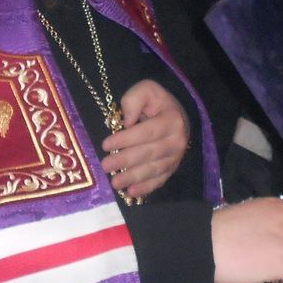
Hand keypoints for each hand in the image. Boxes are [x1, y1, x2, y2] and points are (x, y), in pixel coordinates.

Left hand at [101, 79, 187, 197]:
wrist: (177, 114)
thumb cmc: (157, 102)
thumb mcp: (146, 90)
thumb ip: (134, 100)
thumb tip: (127, 121)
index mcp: (171, 120)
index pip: (146, 132)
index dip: (125, 139)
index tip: (105, 145)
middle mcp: (177, 141)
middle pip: (148, 153)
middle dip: (125, 160)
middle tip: (105, 165)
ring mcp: (176, 157)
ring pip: (153, 169)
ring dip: (133, 177)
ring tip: (115, 182)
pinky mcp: (172, 168)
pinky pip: (159, 180)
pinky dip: (146, 188)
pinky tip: (131, 192)